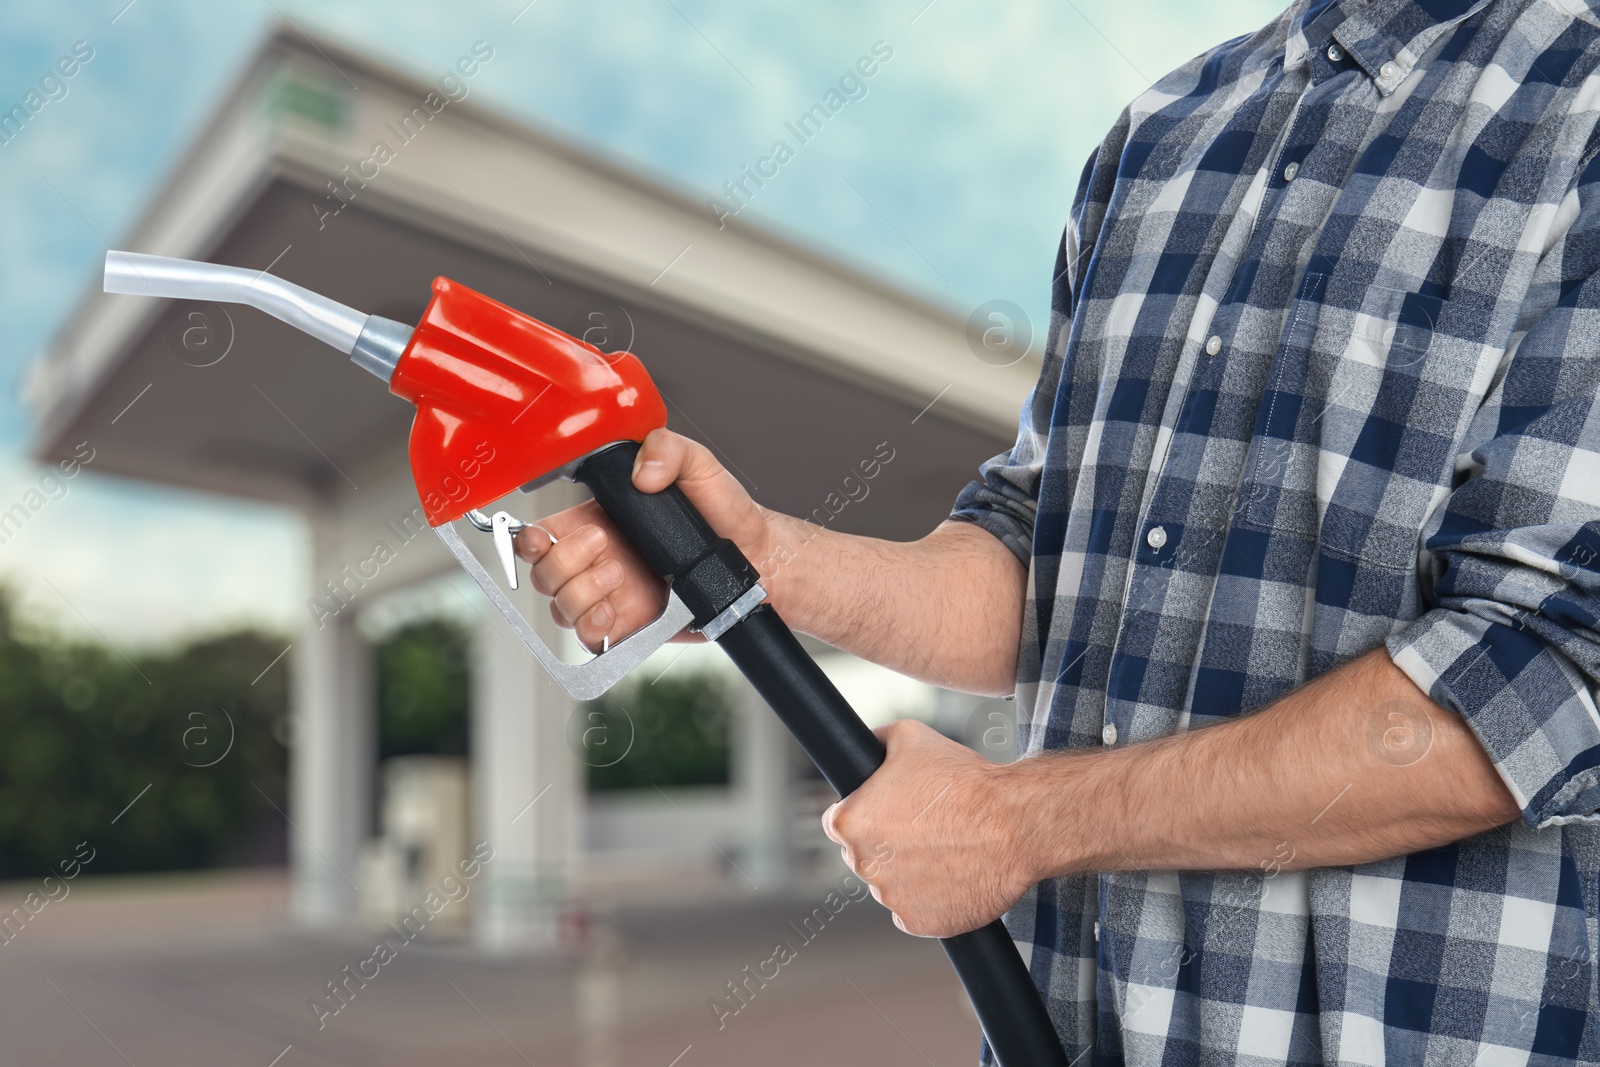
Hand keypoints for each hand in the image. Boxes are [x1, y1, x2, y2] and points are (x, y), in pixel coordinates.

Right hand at [513, 428, 777, 651]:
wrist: (756, 558)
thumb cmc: (725, 513)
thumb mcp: (698, 465)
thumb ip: (667, 449)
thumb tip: (641, 472)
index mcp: (599, 518)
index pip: (541, 532)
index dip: (529, 538)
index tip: (544, 536)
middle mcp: (598, 558)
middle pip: (543, 574)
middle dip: (564, 562)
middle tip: (604, 545)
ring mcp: (611, 594)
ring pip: (561, 608)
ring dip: (582, 594)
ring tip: (620, 576)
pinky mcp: (630, 625)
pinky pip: (590, 638)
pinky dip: (595, 627)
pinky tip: (617, 611)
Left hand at [822, 719, 1035, 937]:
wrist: (1015, 823)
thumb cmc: (965, 780)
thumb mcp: (912, 736)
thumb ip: (876, 741)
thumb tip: (864, 745)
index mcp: (851, 821)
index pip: (838, 822)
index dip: (864, 813)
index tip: (887, 812)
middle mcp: (863, 864)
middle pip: (864, 854)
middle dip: (886, 843)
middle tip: (924, 828)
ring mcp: (890, 898)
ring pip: (889, 884)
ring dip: (908, 871)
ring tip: (946, 849)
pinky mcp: (919, 923)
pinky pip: (913, 911)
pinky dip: (928, 899)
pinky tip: (951, 875)